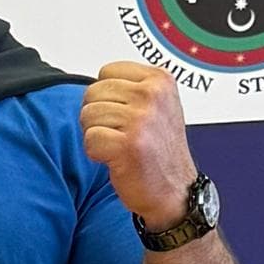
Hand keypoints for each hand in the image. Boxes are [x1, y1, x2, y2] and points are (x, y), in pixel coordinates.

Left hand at [80, 60, 198, 229]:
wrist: (175, 192)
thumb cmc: (161, 151)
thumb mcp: (159, 106)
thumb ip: (132, 88)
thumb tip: (95, 82)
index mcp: (160, 80)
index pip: (106, 71)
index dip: (107, 96)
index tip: (125, 115)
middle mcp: (152, 95)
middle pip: (93, 92)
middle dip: (99, 116)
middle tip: (120, 134)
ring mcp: (141, 119)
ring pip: (87, 115)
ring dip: (97, 135)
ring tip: (120, 146)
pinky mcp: (127, 145)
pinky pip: (89, 139)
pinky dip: (97, 153)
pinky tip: (117, 159)